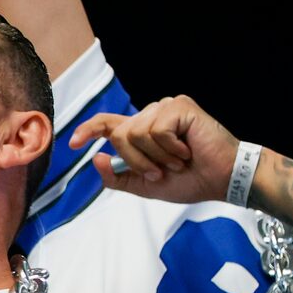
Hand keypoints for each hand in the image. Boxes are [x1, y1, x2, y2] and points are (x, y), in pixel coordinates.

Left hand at [73, 95, 244, 205]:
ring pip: (136, 133)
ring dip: (156, 157)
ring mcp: (164, 108)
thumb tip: (96, 157)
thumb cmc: (190, 180)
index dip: (88, 131)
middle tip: (160, 173)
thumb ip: (118, 176)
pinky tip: (187, 150)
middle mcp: (150, 115)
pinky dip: (170, 148)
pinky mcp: (179, 106)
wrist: (220, 179)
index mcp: (141, 132)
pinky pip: (157, 130)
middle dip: (136, 161)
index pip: (107, 124)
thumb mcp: (146, 186)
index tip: (72, 143)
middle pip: (120, 134)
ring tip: (177, 161)